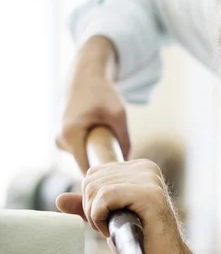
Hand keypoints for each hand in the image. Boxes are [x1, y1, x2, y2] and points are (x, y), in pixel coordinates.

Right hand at [56, 36, 129, 172]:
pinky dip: (93, 150)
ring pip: (84, 159)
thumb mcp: (119, 115)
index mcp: (70, 136)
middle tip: (121, 163)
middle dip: (103, 167)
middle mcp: (60, 140)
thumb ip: (125, 140)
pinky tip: (104, 143)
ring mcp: (60, 140)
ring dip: (98, 157)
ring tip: (114, 148)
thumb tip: (127, 164)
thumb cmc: (102, 92)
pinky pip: (81, 152)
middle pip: (85, 165)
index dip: (102, 177)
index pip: (85, 170)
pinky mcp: (63, 138)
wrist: (86, 75)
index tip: (118, 179)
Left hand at [56, 159, 196, 253]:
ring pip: (95, 188)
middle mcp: (146, 168)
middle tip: (109, 227)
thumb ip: (88, 205)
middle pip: (91, 179)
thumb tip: (59, 199)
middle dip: (91, 208)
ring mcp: (150, 179)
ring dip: (96, 216)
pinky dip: (100, 216)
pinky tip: (113, 229)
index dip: (91, 200)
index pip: (95, 173)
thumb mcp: (110, 218)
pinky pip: (105, 196)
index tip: (109, 219)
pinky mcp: (149, 194)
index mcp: (140, 168)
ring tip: (113, 229)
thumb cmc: (141, 240)